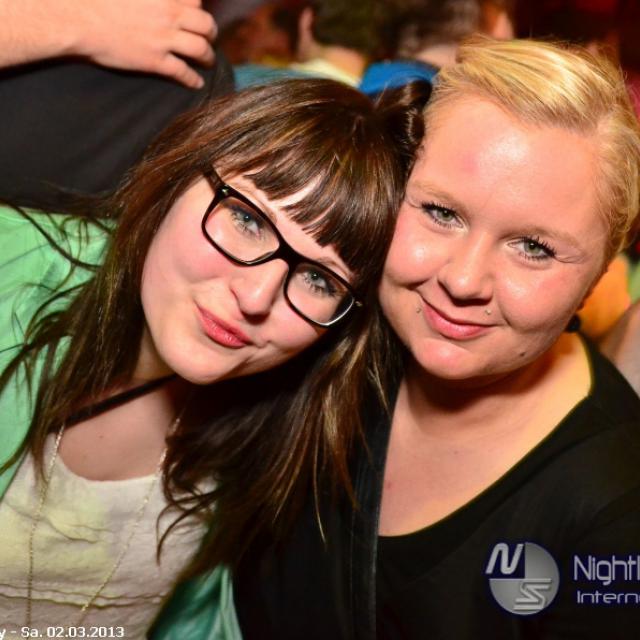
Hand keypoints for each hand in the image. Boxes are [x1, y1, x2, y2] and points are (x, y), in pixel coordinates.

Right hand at [70, 0, 216, 87]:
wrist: (78, 19)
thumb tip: (156, 2)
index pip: (195, 1)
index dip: (197, 10)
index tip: (195, 16)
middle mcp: (168, 14)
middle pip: (206, 25)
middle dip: (210, 33)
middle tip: (209, 39)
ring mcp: (163, 39)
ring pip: (201, 49)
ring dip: (208, 57)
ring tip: (208, 61)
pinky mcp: (155, 61)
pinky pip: (183, 72)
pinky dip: (193, 80)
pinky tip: (197, 84)